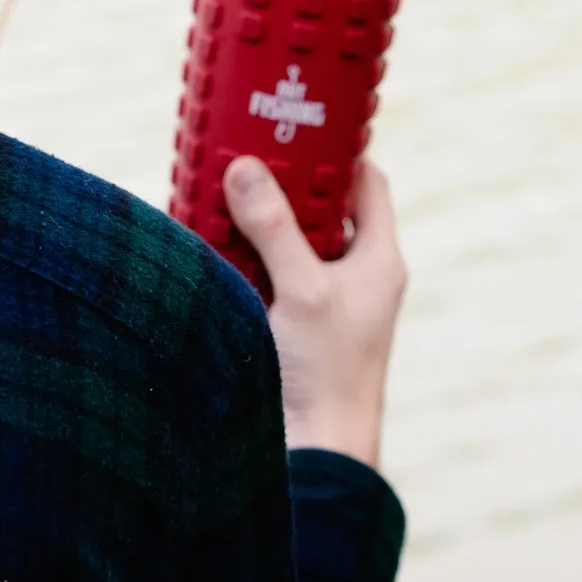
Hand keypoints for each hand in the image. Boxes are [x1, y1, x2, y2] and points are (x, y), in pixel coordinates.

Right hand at [223, 157, 406, 467]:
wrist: (316, 457)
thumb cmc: (329, 376)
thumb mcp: (302, 290)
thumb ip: (274, 227)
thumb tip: (246, 167)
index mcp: (378, 261)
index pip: (366, 183)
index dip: (337, 150)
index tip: (296, 124)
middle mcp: (351, 275)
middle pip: (315, 205)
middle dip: (277, 181)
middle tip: (239, 152)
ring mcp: (317, 299)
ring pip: (282, 237)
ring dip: (248, 217)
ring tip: (212, 188)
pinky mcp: (286, 321)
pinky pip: (259, 270)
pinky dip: (234, 252)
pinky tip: (203, 238)